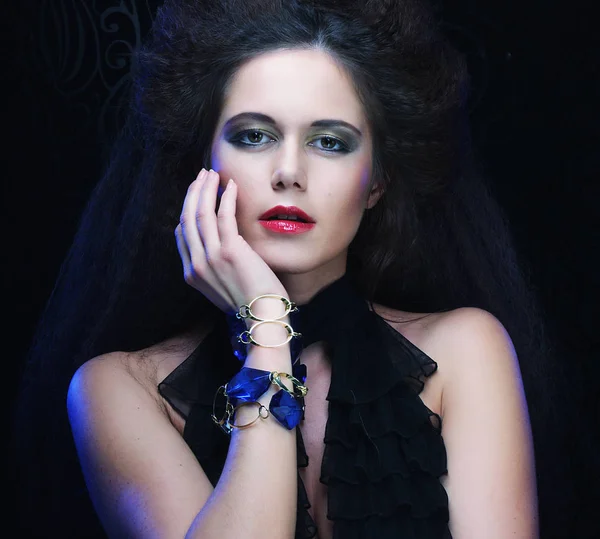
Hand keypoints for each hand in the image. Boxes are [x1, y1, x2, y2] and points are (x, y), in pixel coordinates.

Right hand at [175, 168, 288, 317]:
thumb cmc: (250, 303)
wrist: (263, 317)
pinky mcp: (230, 251)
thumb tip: (222, 247)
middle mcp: (197, 264)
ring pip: (201, 213)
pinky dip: (226, 197)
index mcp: (193, 274)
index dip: (187, 209)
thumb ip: (216, 268)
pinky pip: (223, 216)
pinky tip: (231, 185)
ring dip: (206, 189)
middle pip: (187, 218)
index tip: (197, 193)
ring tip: (213, 174)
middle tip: (202, 175)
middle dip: (193, 193)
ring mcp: (211, 257)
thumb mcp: (224, 287)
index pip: (182, 234)